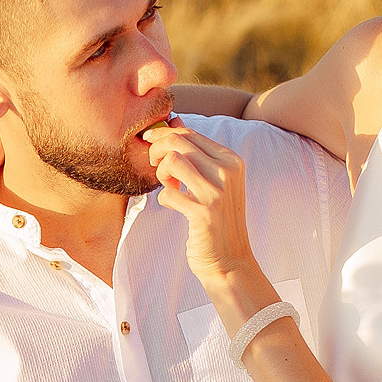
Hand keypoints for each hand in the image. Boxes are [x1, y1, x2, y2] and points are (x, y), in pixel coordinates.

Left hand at [144, 121, 266, 289]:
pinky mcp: (204, 213)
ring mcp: (218, 192)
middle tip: (154, 166)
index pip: (189, 134)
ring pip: (172, 161)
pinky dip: (164, 199)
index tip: (150, 145)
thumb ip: (195, 153)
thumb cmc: (216, 218)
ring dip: (161, 173)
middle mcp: (228, 171)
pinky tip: (174, 205)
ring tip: (168, 186)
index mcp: (231, 160)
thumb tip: (174, 121)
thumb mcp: (213, 181)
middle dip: (156, 151)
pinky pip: (167, 194)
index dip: (163, 136)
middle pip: (178, 142)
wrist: (230, 260)